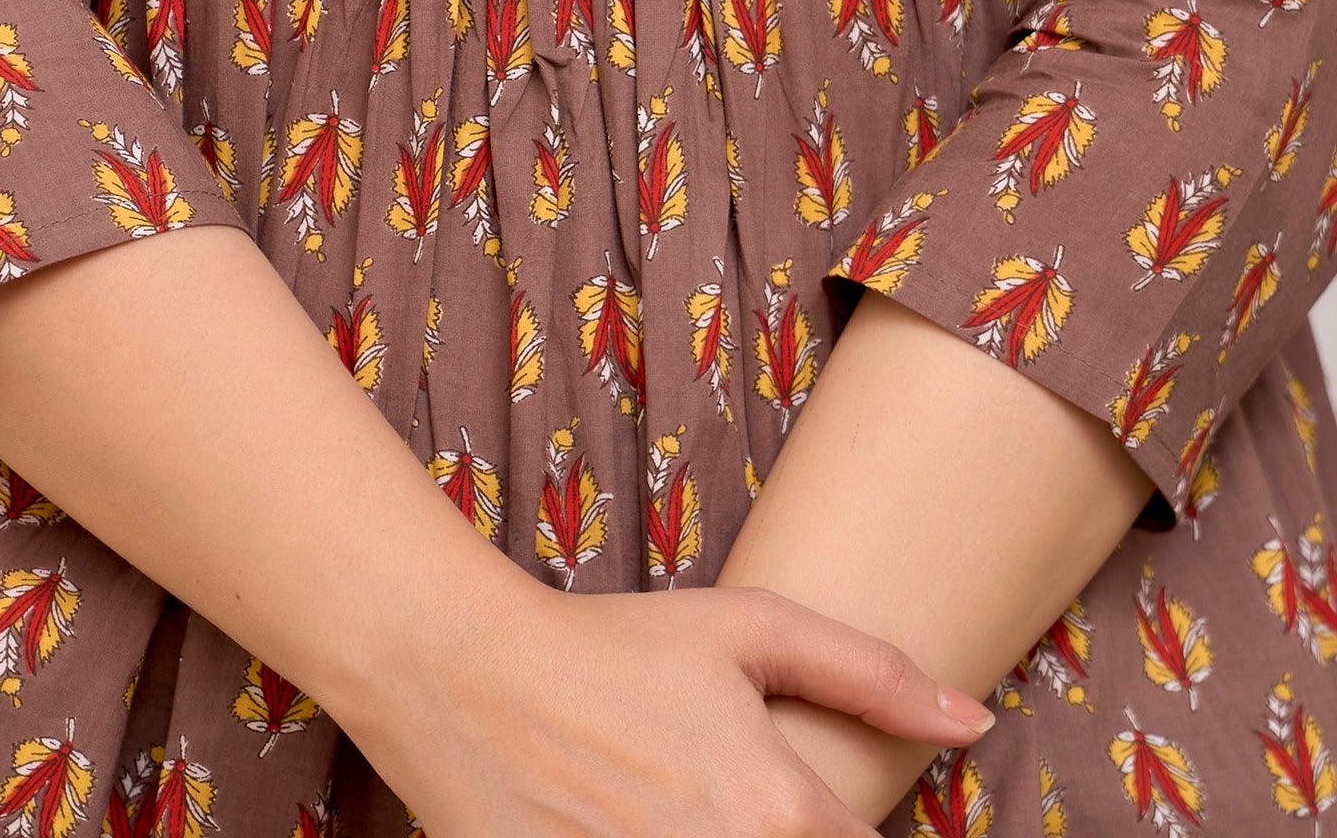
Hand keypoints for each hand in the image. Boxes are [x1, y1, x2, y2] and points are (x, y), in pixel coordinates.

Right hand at [342, 580, 995, 837]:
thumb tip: (973, 721)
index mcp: (779, 811)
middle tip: (744, 800)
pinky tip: (644, 823)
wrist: (469, 678)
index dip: (856, 836)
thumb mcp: (745, 627)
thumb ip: (868, 672)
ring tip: (691, 804)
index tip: (822, 817)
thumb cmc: (613, 645)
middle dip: (794, 837)